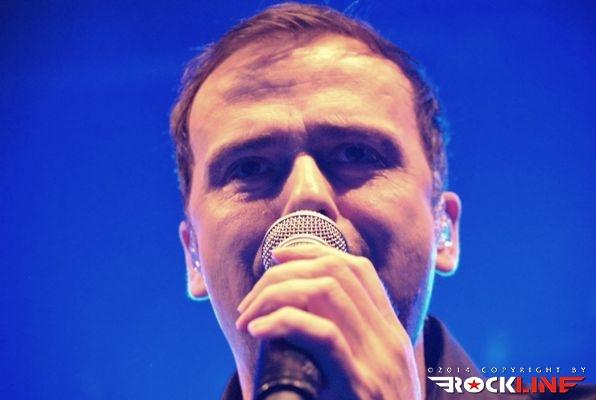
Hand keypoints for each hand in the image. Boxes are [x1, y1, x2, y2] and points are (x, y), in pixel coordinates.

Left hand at [236, 245, 421, 399]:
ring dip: (276, 295)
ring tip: (248, 317)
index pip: (358, 268)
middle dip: (285, 272)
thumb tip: (300, 317)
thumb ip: (347, 346)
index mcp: (389, 333)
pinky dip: (283, 322)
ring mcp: (377, 360)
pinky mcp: (360, 385)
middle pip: (336, 272)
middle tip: (252, 299)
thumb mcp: (366, 376)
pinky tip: (258, 331)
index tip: (279, 255)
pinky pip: (322, 334)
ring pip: (325, 292)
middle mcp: (388, 339)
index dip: (316, 250)